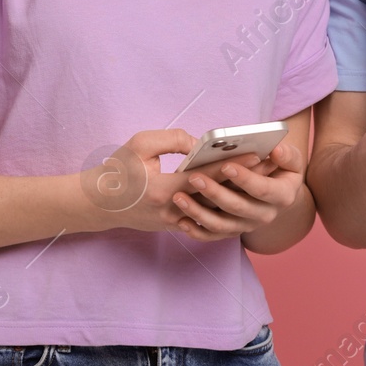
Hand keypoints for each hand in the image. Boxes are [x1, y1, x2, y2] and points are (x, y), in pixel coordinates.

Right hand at [83, 129, 250, 240]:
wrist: (97, 203)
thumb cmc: (117, 170)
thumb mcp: (141, 144)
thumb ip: (174, 139)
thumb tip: (200, 144)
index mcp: (165, 190)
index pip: (207, 177)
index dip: (233, 165)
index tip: (257, 154)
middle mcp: (173, 212)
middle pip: (217, 197)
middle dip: (243, 181)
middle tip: (268, 167)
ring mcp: (174, 223)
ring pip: (213, 210)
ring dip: (236, 194)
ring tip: (259, 178)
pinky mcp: (174, 227)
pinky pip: (204, 217)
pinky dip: (221, 206)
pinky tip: (238, 194)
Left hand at [171, 136, 306, 239]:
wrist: (277, 191)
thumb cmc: (281, 169)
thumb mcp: (292, 159)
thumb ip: (287, 155)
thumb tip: (276, 151)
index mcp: (282, 196)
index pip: (262, 189)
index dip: (245, 178)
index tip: (226, 166)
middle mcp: (265, 215)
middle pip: (238, 207)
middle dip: (215, 192)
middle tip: (194, 178)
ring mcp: (246, 225)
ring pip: (221, 225)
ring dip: (198, 212)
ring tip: (179, 197)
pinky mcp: (231, 231)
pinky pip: (211, 236)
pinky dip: (195, 231)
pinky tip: (181, 221)